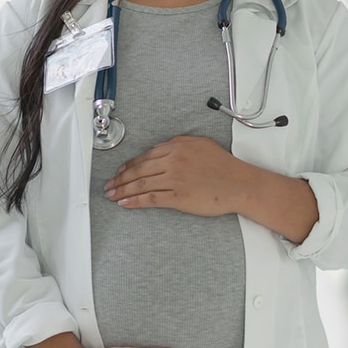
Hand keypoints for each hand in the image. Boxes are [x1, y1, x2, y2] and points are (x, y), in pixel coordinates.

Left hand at [103, 136, 242, 215]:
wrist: (239, 183)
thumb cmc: (223, 166)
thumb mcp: (199, 144)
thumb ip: (177, 145)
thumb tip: (159, 150)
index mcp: (176, 147)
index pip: (144, 157)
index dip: (128, 166)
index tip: (119, 171)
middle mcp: (172, 161)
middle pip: (138, 170)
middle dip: (120, 179)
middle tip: (109, 185)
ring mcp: (174, 179)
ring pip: (141, 184)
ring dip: (123, 190)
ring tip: (112, 195)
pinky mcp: (178, 197)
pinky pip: (151, 199)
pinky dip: (136, 201)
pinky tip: (126, 203)